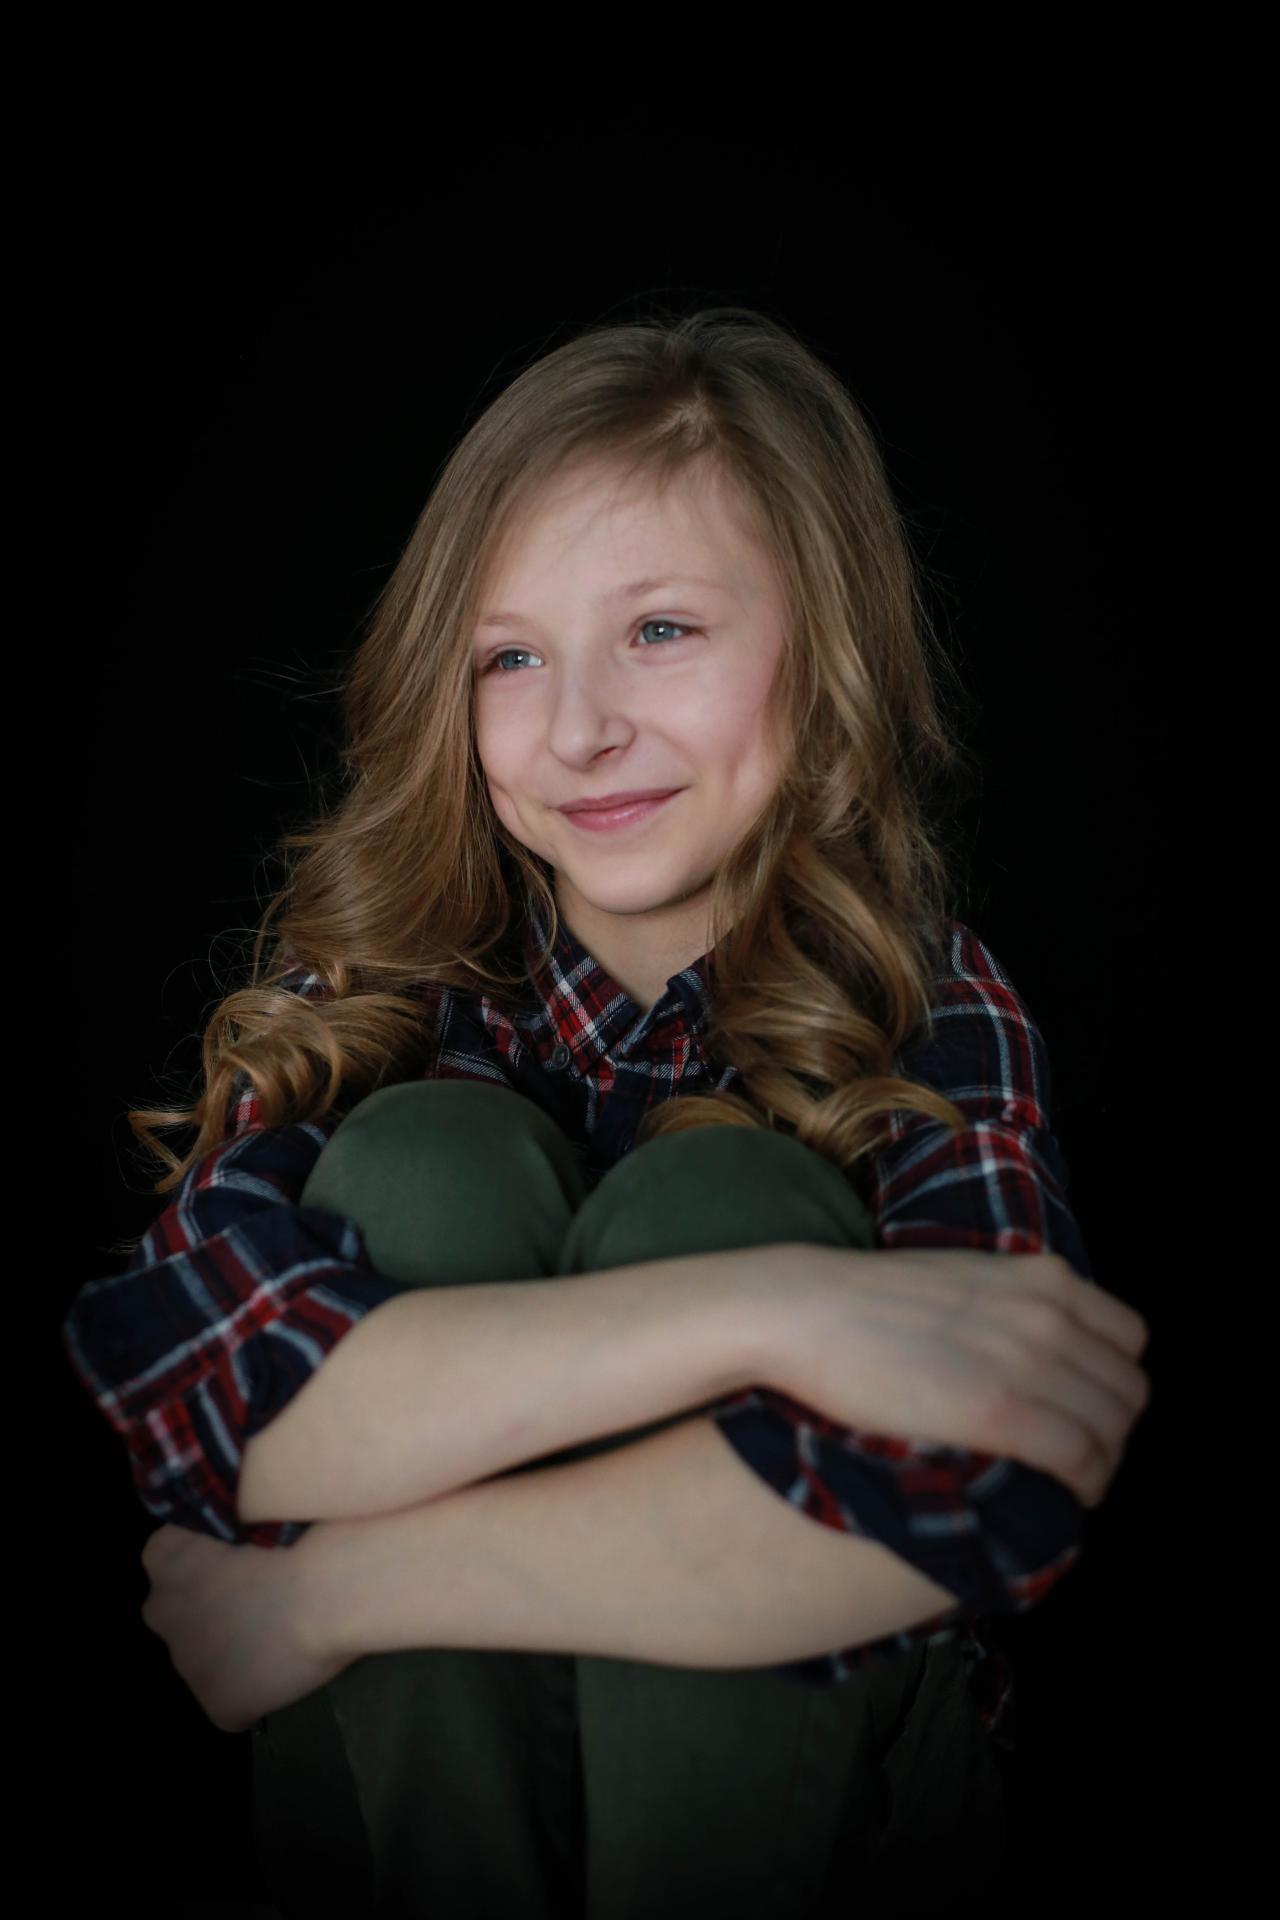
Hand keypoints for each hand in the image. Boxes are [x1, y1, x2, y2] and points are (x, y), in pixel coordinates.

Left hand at [140, 1523, 348, 1732]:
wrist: (324, 1588)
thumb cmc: (295, 1533)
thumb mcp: (248, 1516)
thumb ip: (228, 1541)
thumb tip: (245, 1556)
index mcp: (164, 1558)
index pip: (171, 1564)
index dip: (209, 1567)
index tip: (243, 1564)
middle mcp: (161, 1612)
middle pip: (181, 1617)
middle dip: (212, 1614)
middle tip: (261, 1602)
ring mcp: (186, 1663)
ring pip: (206, 1660)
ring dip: (232, 1653)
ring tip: (281, 1638)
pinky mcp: (217, 1704)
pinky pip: (234, 1702)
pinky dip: (256, 1693)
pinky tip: (287, 1671)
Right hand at [779, 1246, 1150, 1508]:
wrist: (807, 1312)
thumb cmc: (868, 1301)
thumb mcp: (966, 1278)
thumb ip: (1015, 1305)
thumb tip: (1040, 1353)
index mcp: (1043, 1277)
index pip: (1132, 1338)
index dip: (1116, 1381)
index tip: (1090, 1408)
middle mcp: (1050, 1313)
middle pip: (1129, 1389)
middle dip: (1114, 1428)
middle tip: (1082, 1454)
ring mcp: (1028, 1360)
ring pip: (1114, 1428)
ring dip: (1104, 1461)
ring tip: (1073, 1480)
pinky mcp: (1000, 1410)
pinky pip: (1081, 1457)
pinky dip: (1085, 1482)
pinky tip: (1064, 1493)